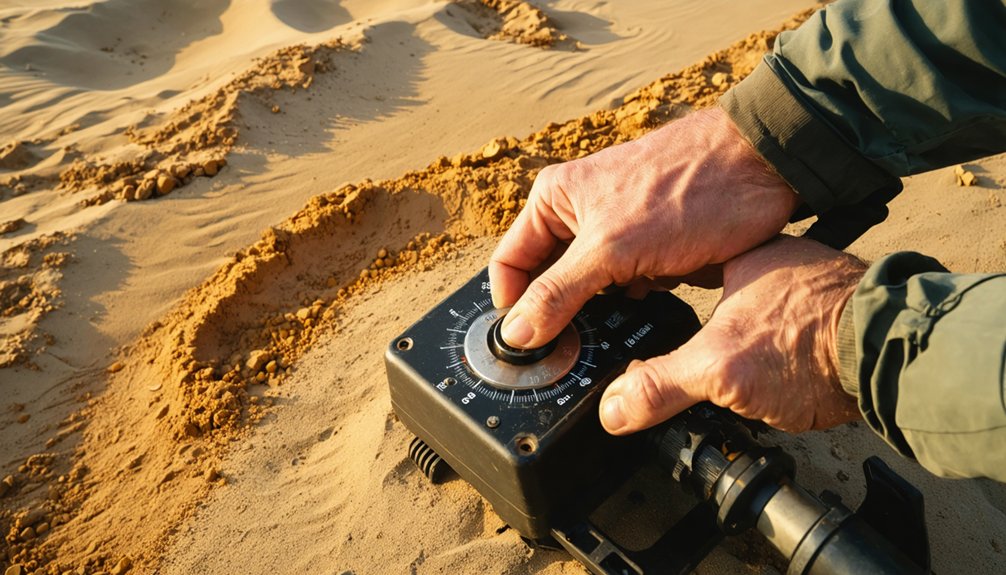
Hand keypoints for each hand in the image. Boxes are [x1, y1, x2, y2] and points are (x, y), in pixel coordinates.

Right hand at [489, 107, 798, 348]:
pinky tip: (647, 303)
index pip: (510, 262)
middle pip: (547, 280)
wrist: (761, 172)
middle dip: (558, 313)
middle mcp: (579, 214)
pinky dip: (633, 302)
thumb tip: (517, 334)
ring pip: (588, 289)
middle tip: (568, 350)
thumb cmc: (685, 189)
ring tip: (614, 325)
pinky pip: (625, 289)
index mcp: (555, 199)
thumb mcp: (611, 247)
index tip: (524, 347)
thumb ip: (560, 292)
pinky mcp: (650, 251)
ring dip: (599, 310)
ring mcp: (617, 233)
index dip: (511, 305)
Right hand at [599, 236, 864, 434]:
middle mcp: (780, 263)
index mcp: (744, 256)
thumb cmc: (813, 346)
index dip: (660, 284)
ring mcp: (812, 287)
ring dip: (741, 331)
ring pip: (756, 306)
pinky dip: (776, 345)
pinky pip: (789, 325)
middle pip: (719, 286)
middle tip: (684, 343)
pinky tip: (773, 371)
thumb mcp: (718, 369)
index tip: (643, 302)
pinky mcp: (837, 315)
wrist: (893, 360)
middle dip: (700, 313)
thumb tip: (612, 408)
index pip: (683, 261)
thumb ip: (661, 385)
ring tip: (729, 364)